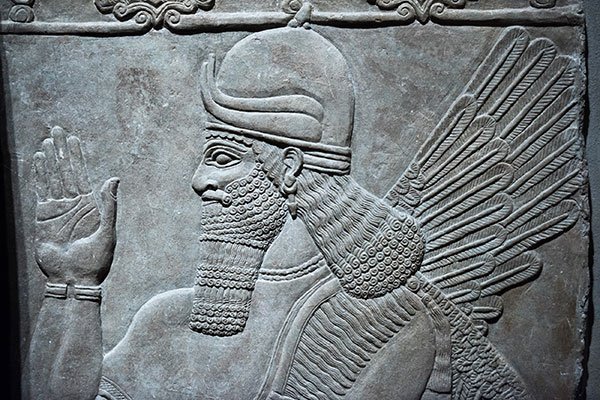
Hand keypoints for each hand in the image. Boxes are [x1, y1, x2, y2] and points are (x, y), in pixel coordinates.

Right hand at [33, 126, 118, 285]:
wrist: (74, 278)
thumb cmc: (95, 260)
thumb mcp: (107, 231)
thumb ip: (109, 205)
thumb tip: (113, 178)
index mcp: (91, 206)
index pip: (83, 175)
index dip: (77, 157)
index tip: (73, 140)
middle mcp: (74, 204)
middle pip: (66, 171)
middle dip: (62, 151)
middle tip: (57, 130)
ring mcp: (58, 209)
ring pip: (52, 178)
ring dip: (49, 160)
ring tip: (47, 141)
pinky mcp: (44, 217)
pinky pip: (40, 192)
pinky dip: (38, 176)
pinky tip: (37, 162)